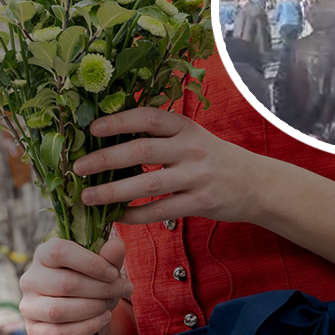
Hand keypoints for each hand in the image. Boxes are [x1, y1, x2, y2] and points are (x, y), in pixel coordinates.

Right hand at [19, 234, 131, 334]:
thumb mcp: (102, 268)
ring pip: (59, 310)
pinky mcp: (34, 331)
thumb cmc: (90, 283)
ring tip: (110, 306)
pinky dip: (86, 328)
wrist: (83, 315)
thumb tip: (116, 246)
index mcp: (43, 255)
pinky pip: (59, 333)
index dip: (89, 262)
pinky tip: (102, 319)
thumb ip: (109, 256)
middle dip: (100, 289)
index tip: (113, 273)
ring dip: (92, 308)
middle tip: (121, 290)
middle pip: (64, 283)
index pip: (59, 251)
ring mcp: (29, 307)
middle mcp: (30, 279)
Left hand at [74, 107, 276, 225]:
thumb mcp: (191, 136)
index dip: (118, 121)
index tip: (92, 128)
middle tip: (78, 167)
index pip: (148, 117)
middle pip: (141, 150)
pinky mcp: (200, 202)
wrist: (256, 183)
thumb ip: (160, 135)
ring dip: (112, 191)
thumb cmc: (212, 158)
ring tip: (87, 196)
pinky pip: (161, 211)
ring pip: (147, 184)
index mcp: (184, 127)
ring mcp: (196, 176)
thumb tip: (110, 137)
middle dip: (105, 159)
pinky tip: (117, 216)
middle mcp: (190, 148)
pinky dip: (136, 215)